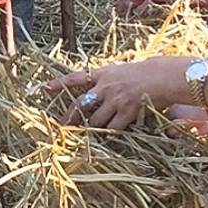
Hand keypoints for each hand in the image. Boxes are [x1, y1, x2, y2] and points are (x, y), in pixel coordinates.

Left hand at [44, 56, 191, 131]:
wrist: (162, 77)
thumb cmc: (143, 73)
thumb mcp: (120, 71)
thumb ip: (106, 80)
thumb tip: (94, 92)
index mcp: (102, 74)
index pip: (76, 77)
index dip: (60, 83)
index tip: (45, 88)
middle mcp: (105, 87)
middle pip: (81, 104)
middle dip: (71, 117)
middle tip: (63, 125)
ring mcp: (115, 100)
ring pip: (96, 120)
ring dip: (93, 128)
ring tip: (89, 133)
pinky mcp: (127, 112)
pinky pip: (113, 128)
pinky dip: (110, 133)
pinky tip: (109, 136)